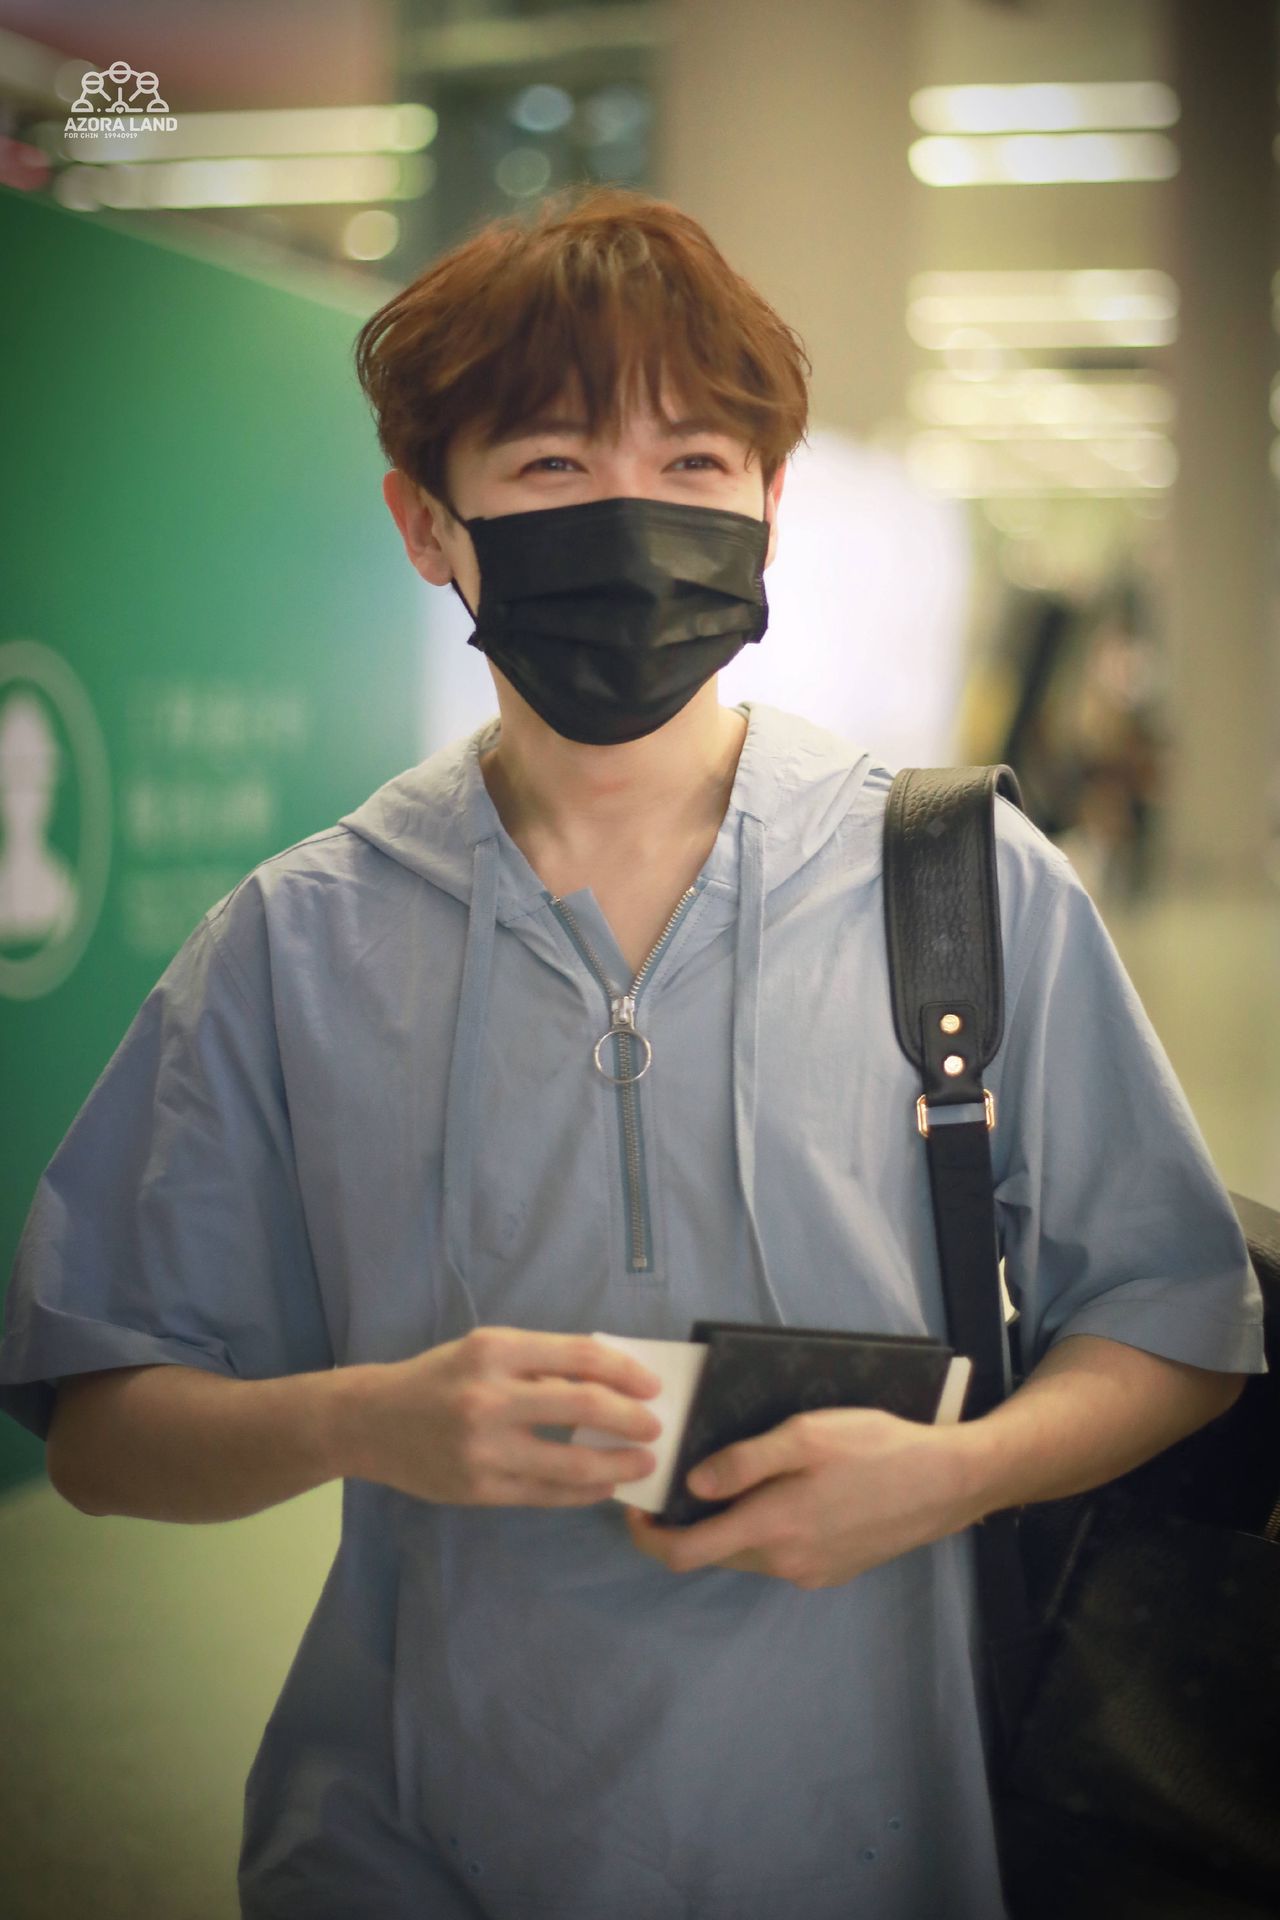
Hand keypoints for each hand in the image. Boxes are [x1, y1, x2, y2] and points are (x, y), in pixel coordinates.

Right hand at [344, 1325, 661, 1507]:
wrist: (370, 1422)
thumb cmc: (438, 1378)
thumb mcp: (484, 1350)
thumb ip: (540, 1363)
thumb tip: (609, 1382)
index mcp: (496, 1350)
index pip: (580, 1356)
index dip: (625, 1372)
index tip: (652, 1386)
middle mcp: (490, 1397)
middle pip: (584, 1407)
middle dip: (632, 1420)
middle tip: (656, 1429)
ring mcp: (484, 1449)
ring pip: (572, 1463)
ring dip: (618, 1465)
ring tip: (642, 1464)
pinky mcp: (479, 1490)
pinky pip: (547, 1495)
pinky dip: (583, 1492)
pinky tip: (602, 1486)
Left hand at [623, 1407, 982, 1587]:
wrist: (948, 1483)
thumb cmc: (877, 1448)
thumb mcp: (806, 1435)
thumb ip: (745, 1462)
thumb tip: (692, 1486)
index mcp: (772, 1528)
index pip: (685, 1554)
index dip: (648, 1537)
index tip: (634, 1508)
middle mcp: (785, 1562)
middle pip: (713, 1553)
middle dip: (686, 1524)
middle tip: (678, 1478)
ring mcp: (811, 1572)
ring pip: (746, 1553)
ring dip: (727, 1525)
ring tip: (729, 1478)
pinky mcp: (832, 1571)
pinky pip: (779, 1554)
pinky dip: (762, 1529)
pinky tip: (780, 1492)